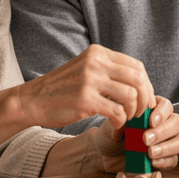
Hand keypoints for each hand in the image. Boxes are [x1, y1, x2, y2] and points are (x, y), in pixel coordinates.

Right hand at [20, 44, 154, 129]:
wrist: (32, 100)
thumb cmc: (61, 89)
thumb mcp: (84, 68)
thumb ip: (107, 70)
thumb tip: (138, 82)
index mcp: (98, 53)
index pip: (136, 65)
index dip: (146, 84)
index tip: (146, 99)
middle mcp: (96, 62)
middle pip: (138, 79)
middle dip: (145, 98)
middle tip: (141, 112)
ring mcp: (90, 80)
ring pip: (131, 96)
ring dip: (134, 111)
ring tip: (127, 118)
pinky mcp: (85, 100)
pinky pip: (118, 111)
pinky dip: (121, 121)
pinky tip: (116, 125)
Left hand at [89, 96, 178, 172]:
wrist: (105, 155)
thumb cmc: (110, 135)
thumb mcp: (111, 125)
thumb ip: (119, 119)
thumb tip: (128, 115)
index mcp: (152, 109)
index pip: (166, 105)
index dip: (162, 112)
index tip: (151, 122)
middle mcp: (163, 123)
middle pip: (177, 122)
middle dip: (163, 131)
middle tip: (146, 139)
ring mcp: (166, 141)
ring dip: (167, 147)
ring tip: (149, 153)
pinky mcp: (165, 158)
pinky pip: (174, 159)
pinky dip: (165, 161)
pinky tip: (153, 162)